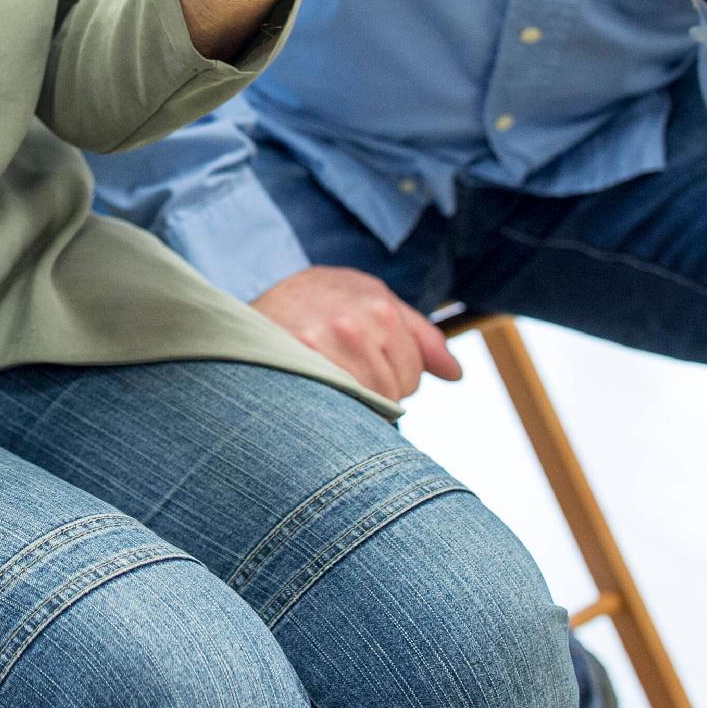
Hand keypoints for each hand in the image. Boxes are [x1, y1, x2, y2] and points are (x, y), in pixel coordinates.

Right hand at [250, 266, 461, 401]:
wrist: (251, 304)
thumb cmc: (319, 302)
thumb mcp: (372, 300)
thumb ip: (419, 335)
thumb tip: (456, 374)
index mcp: (378, 305)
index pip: (411, 375)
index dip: (392, 377)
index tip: (363, 361)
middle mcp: (353, 325)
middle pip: (390, 393)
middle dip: (373, 390)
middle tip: (340, 369)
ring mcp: (321, 346)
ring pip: (365, 405)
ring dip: (350, 402)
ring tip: (324, 378)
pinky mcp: (293, 364)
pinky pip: (335, 406)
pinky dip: (330, 407)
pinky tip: (313, 391)